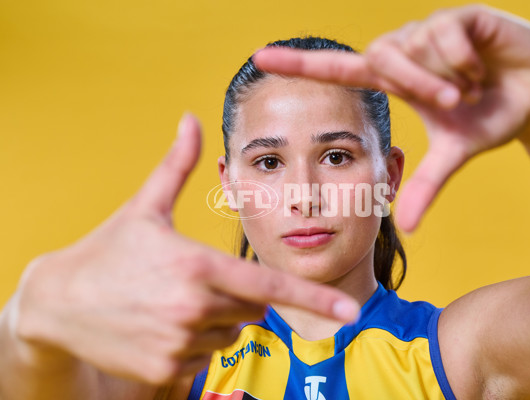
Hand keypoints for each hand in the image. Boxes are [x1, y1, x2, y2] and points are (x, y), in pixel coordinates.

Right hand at [14, 114, 358, 383]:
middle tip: (200, 279)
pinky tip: (163, 323)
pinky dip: (196, 341)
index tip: (351, 311)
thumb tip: (191, 119)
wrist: (58, 302)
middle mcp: (193, 308)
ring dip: (219, 319)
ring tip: (175, 300)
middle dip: (242, 294)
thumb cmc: (107, 250)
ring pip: (231, 333)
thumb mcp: (144, 206)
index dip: (314, 298)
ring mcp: (178, 343)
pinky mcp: (165, 369)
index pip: (268, 286)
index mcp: (196, 266)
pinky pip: (206, 356)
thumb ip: (177, 165)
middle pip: (254, 308)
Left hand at [253, 5, 529, 230]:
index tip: (259, 58)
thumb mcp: (454, 153)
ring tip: (475, 83)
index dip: (301, 66)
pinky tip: (485, 63)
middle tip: (454, 102)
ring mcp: (430, 30)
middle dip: (418, 85)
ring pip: (416, 46)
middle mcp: (405, 50)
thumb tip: (405, 227)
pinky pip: (447, 33)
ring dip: (447, 77)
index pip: (340, 69)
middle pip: (382, 58)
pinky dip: (468, 57)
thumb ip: (426, 184)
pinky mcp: (459, 15)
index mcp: (395, 80)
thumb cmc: (490, 118)